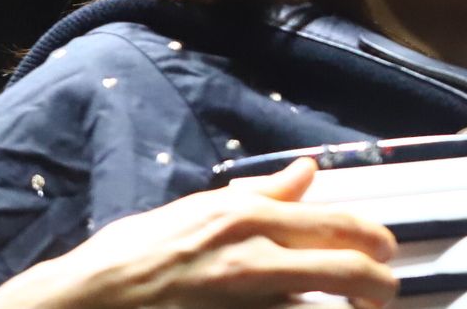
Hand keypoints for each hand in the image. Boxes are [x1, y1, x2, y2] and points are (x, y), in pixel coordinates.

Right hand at [0, 158, 396, 308]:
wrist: (80, 303)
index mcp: (247, 219)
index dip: (376, 239)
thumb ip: (261, 195)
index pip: (339, 223)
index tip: (386, 250)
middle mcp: (252, 259)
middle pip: (347, 270)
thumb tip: (307, 171)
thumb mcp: (197, 211)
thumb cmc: (132, 257)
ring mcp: (245, 303)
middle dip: (381, 284)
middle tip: (385, 292)